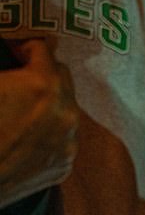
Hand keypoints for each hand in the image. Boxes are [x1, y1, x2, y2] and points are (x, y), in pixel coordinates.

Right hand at [0, 39, 78, 201]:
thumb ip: (2, 64)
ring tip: (23, 110)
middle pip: (62, 77)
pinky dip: (49, 133)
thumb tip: (7, 47)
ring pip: (66, 110)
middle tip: (19, 77)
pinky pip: (63, 139)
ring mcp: (68, 143)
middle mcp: (66, 113)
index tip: (11, 52)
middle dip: (42, 73)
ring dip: (49, 104)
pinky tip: (26, 138)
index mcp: (43, 85)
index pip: (42, 48)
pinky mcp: (64, 167)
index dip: (22, 47)